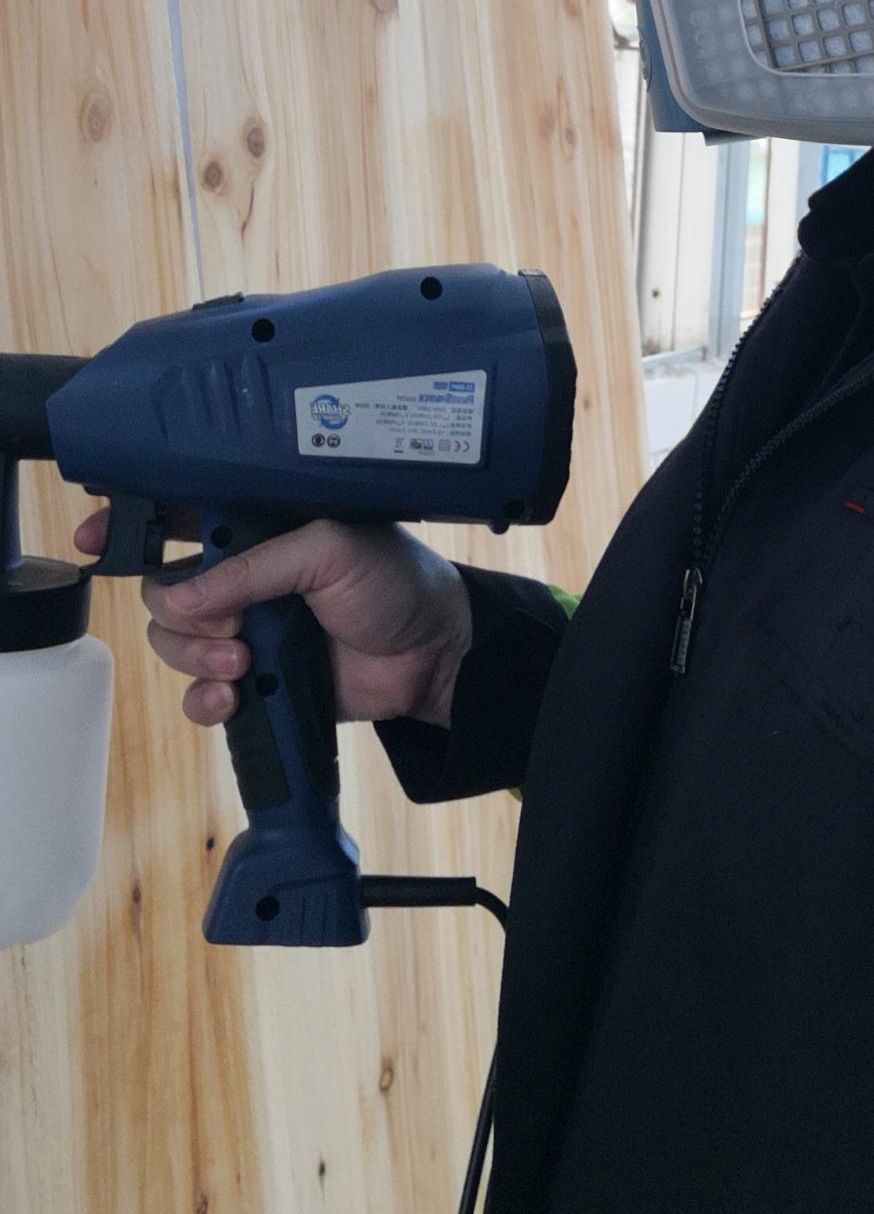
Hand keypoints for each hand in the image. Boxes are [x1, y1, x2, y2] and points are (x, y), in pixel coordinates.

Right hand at [73, 512, 472, 730]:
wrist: (435, 654)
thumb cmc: (396, 581)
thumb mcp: (330, 549)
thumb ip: (255, 566)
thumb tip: (187, 597)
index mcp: (258, 526)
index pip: (180, 513)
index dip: (133, 522)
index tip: (97, 535)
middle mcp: (243, 575)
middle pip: (164, 589)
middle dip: (180, 610)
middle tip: (227, 623)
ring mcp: (245, 630)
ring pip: (174, 643)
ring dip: (195, 656)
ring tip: (243, 661)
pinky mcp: (256, 682)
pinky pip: (201, 695)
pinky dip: (206, 701)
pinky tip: (233, 697)